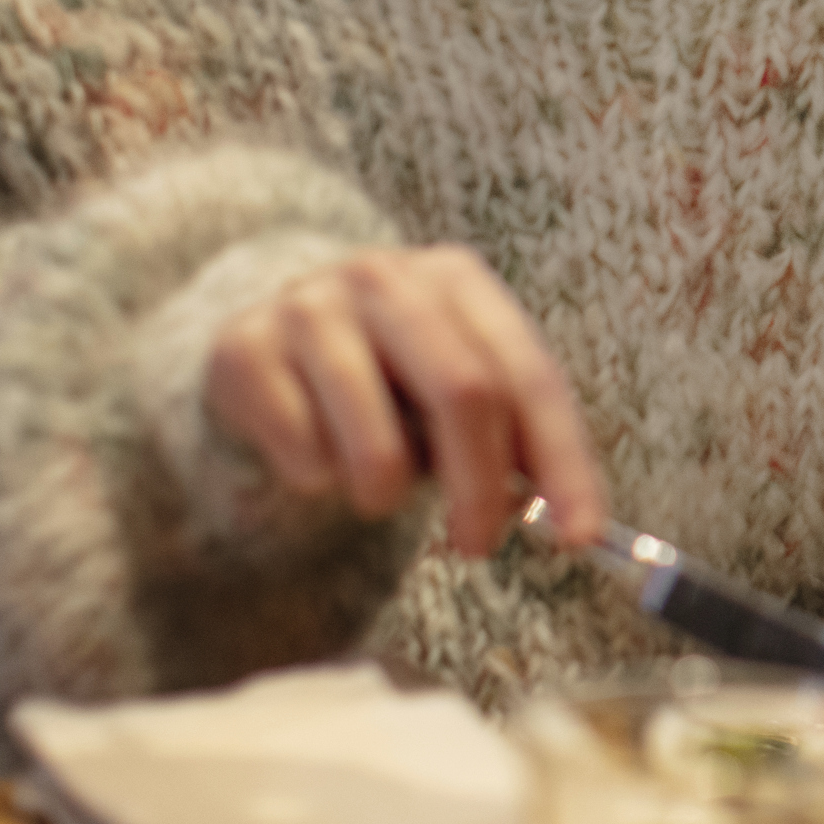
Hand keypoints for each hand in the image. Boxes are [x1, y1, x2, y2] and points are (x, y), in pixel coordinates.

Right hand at [203, 244, 607, 555]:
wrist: (268, 331)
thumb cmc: (385, 370)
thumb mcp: (450, 379)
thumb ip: (508, 432)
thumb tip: (567, 518)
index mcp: (457, 279)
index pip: (528, 375)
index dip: (562, 461)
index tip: (579, 535)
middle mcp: (385, 278)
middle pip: (464, 394)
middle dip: (481, 489)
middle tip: (477, 545)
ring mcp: (309, 308)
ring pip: (378, 447)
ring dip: (387, 494)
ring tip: (377, 484)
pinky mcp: (244, 350)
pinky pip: (304, 457)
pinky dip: (320, 482)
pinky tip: (315, 452)